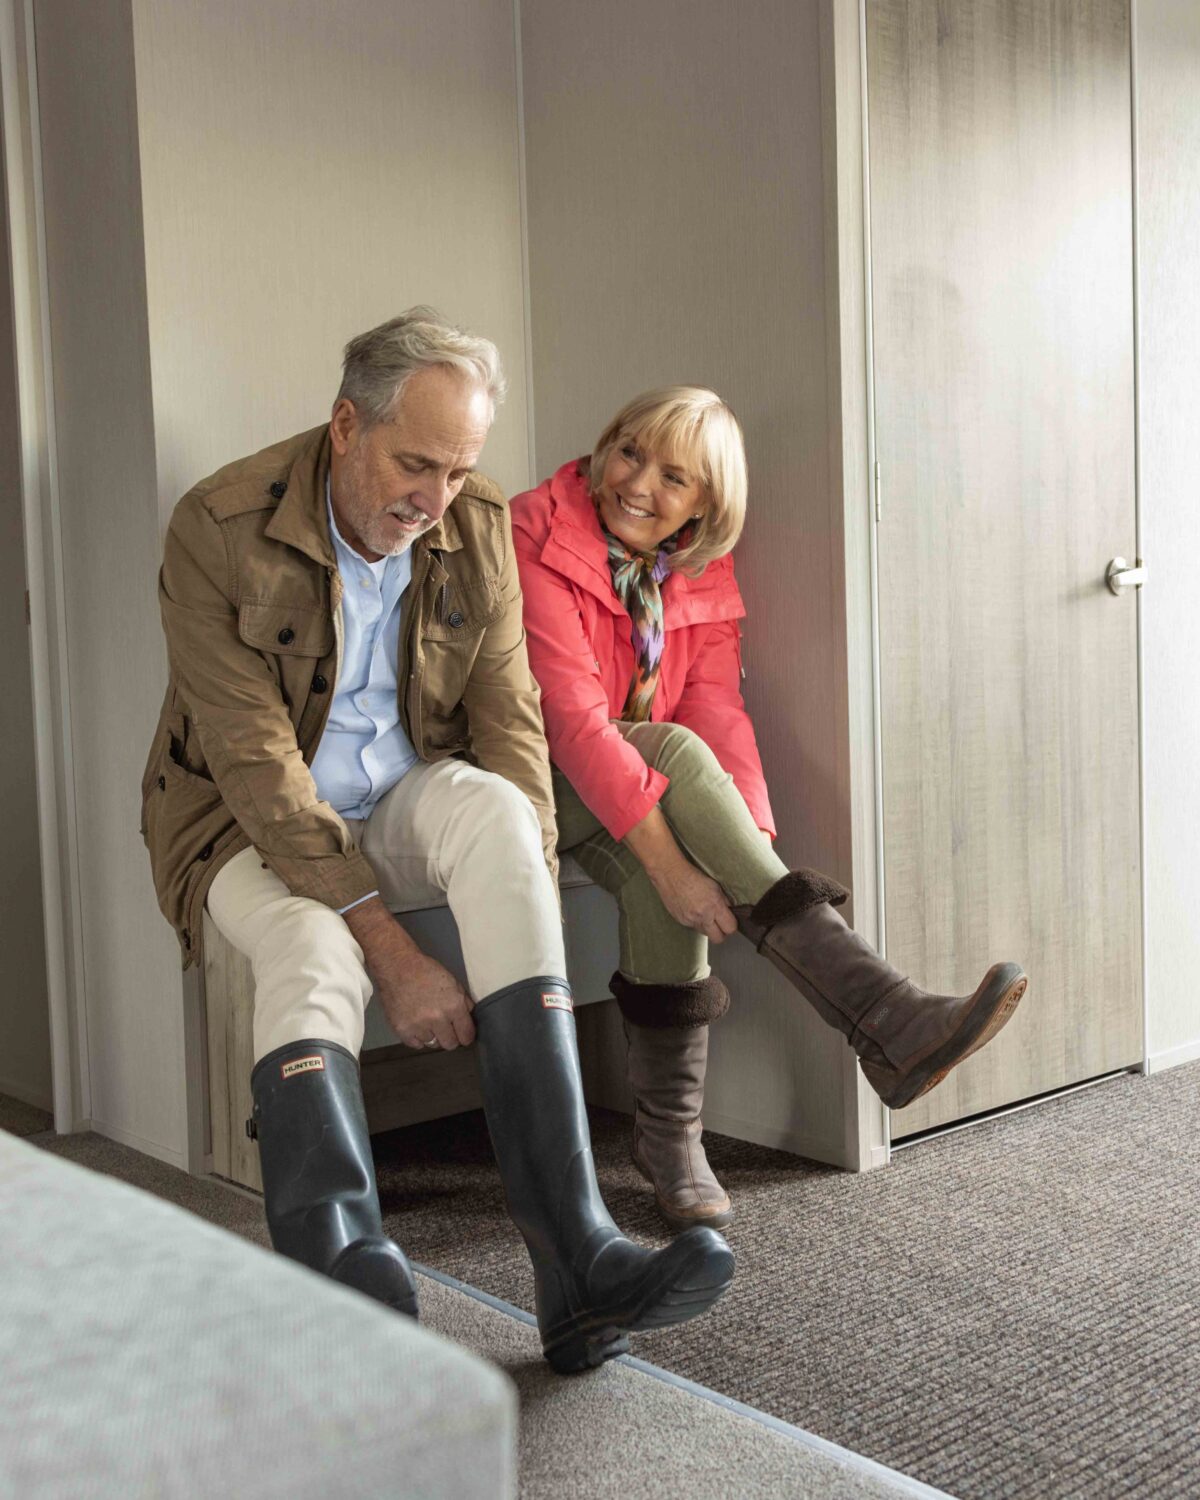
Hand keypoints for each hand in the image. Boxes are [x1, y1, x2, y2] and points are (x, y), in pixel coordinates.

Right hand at [344, 898, 474, 1049]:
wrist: (398, 966)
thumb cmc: (426, 971)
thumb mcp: (453, 982)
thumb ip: (464, 1003)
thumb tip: (469, 1018)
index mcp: (453, 1006)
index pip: (466, 1036)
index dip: (466, 1036)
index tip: (463, 1034)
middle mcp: (437, 1019)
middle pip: (450, 1044)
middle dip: (450, 1037)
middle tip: (445, 1027)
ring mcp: (418, 1026)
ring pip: (433, 1044)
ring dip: (432, 1035)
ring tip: (426, 1020)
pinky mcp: (402, 1030)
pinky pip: (416, 1044)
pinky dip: (417, 1037)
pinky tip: (416, 1024)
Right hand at [649, 862, 737, 943]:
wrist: (670, 874)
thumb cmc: (692, 875)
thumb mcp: (714, 886)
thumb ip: (724, 901)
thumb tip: (730, 911)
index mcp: (714, 905)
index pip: (730, 928)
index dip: (732, 925)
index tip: (730, 920)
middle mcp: (702, 916)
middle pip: (718, 938)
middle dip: (721, 932)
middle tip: (720, 923)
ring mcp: (690, 920)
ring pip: (705, 933)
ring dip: (708, 927)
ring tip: (705, 913)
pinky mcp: (680, 921)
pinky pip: (693, 927)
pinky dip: (695, 921)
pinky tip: (693, 909)